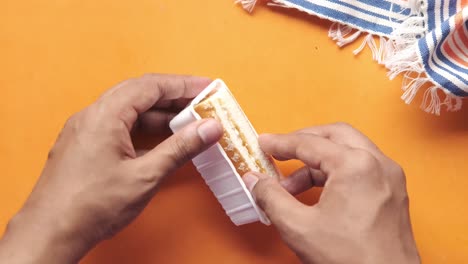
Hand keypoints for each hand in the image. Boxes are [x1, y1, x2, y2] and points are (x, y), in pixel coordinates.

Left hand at [0, 74, 222, 262]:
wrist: (51, 233)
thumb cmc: (91, 206)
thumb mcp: (145, 176)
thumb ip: (180, 148)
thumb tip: (209, 129)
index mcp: (105, 115)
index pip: (150, 86)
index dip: (182, 85)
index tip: (206, 87)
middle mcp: (92, 116)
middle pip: (139, 94)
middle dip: (172, 97)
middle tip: (200, 103)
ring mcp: (86, 130)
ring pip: (128, 111)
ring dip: (158, 114)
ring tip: (187, 123)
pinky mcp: (85, 146)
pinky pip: (119, 126)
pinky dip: (143, 129)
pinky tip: (160, 141)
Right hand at [243, 123, 419, 263]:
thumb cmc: (352, 260)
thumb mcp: (298, 227)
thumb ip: (271, 197)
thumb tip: (255, 180)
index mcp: (355, 165)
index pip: (309, 143)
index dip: (281, 143)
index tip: (264, 143)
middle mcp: (378, 163)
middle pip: (333, 135)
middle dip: (303, 141)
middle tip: (280, 151)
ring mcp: (389, 176)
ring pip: (348, 150)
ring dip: (317, 162)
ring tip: (291, 187)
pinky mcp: (392, 191)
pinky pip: (360, 167)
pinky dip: (335, 173)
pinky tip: (316, 193)